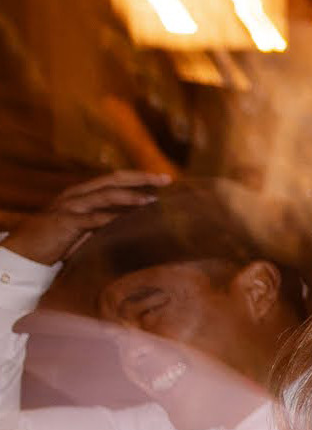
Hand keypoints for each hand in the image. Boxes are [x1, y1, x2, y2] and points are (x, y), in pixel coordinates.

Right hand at [4, 171, 169, 270]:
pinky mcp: (65, 222)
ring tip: (151, 199)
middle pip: (112, 180)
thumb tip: (135, 222)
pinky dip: (111, 219)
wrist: (26, 252)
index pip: (114, 179)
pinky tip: (128, 221)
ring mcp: (70, 206)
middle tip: (165, 180)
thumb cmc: (58, 241)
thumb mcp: (86, 228)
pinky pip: (91, 218)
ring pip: (104, 195)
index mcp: (83, 193)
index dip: (138, 177)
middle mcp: (77, 195)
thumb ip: (106, 221)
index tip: (163, 178)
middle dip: (140, 179)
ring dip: (130, 197)